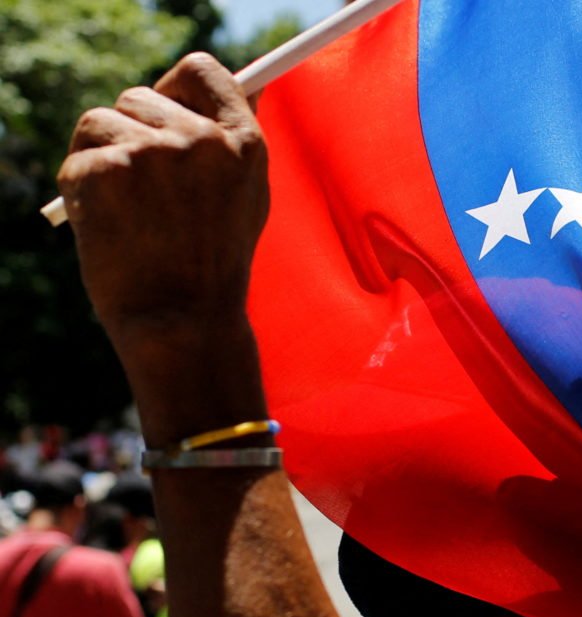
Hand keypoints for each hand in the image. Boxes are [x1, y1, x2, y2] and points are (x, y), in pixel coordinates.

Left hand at [57, 52, 268, 344]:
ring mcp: (151, 153)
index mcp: (242, 143)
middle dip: (130, 133)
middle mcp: (200, 139)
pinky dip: (81, 189)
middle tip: (139, 186)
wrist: (183, 322)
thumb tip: (229, 93)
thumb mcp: (247, 198)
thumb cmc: (214, 266)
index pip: (201, 71)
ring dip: (100, 157)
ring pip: (98, 122)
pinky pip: (77, 158)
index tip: (165, 111)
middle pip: (139, 96)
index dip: (175, 87)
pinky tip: (108, 225)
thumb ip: (233, 144)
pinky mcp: (106, 170)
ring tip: (124, 209)